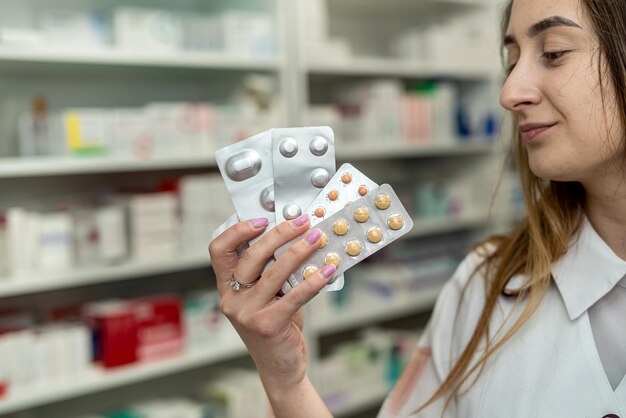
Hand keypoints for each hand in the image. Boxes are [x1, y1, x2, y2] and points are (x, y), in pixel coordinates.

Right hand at [208, 214, 335, 392]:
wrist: (280, 369)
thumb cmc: (276, 326)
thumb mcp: (267, 296)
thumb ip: (273, 271)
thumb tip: (298, 237)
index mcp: (227, 287)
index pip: (219, 250)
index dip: (237, 231)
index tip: (262, 219)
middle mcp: (232, 299)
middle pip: (251, 256)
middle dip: (279, 234)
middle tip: (302, 223)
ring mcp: (247, 313)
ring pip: (274, 272)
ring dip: (299, 251)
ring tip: (317, 239)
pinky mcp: (267, 325)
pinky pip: (294, 295)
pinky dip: (314, 280)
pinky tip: (328, 270)